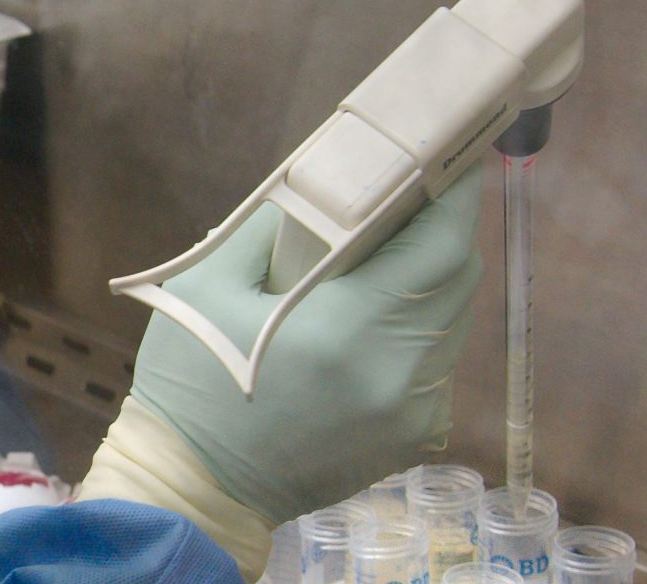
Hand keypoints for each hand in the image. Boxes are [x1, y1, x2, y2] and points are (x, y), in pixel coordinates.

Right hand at [144, 165, 486, 520]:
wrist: (194, 488)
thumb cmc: (190, 383)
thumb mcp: (205, 289)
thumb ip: (267, 228)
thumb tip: (319, 186)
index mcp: (347, 328)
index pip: (440, 244)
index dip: (456, 194)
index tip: (451, 157)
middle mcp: (398, 372)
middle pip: (457, 280)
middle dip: (442, 232)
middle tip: (411, 202)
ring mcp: (413, 412)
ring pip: (452, 324)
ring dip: (429, 285)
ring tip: (385, 264)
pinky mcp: (412, 439)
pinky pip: (436, 368)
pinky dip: (417, 335)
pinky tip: (372, 328)